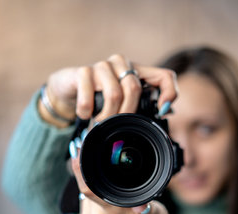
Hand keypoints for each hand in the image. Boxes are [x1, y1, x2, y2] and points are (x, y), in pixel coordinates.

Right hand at [38, 54, 177, 125]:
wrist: (68, 89)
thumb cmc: (99, 97)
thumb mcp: (122, 103)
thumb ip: (141, 107)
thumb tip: (163, 113)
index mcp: (136, 72)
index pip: (164, 76)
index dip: (169, 93)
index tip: (161, 112)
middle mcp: (121, 64)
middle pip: (134, 89)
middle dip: (125, 114)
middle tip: (115, 125)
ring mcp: (102, 66)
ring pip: (114, 94)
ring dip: (106, 116)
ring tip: (98, 123)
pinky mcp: (83, 72)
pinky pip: (89, 96)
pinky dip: (86, 111)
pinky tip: (84, 114)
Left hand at [71, 149, 168, 213]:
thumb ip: (149, 207)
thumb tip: (143, 205)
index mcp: (114, 212)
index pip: (89, 188)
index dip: (80, 169)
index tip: (78, 151)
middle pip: (85, 187)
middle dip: (88, 172)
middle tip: (92, 156)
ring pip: (84, 193)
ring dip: (93, 185)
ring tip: (108, 184)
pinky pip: (85, 201)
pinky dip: (93, 195)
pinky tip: (104, 196)